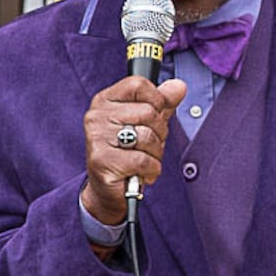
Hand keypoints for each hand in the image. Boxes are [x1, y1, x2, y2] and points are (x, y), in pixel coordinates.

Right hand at [82, 75, 185, 224]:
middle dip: (159, 132)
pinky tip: (142, 172)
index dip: (157, 99)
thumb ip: (163, 103)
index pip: (138, 84)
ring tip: (144, 159)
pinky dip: (151, 169)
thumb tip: (179, 86)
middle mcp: (97, 116)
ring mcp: (97, 138)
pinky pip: (143, 160)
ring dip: (155, 153)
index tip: (154, 116)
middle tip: (148, 146)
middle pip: (148, 111)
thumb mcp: (147, 123)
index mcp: (105, 101)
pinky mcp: (103, 161)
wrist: (109, 190)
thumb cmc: (128, 153)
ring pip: (147, 136)